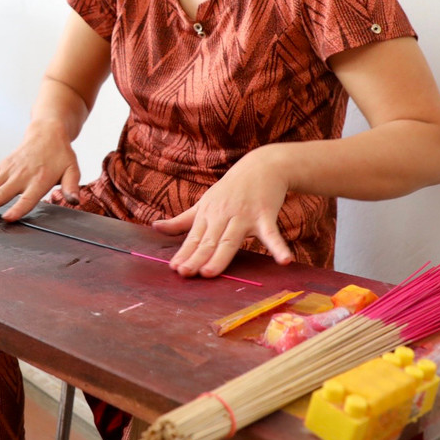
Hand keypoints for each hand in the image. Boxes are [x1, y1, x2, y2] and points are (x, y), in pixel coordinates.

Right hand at [0, 121, 81, 221]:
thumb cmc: (61, 154)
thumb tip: (75, 201)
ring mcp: (10, 170)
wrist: (47, 132)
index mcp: (40, 179)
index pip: (28, 198)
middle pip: (1, 193)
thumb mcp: (72, 169)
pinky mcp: (3, 166)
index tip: (7, 218)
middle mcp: (22, 175)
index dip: (18, 208)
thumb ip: (71, 186)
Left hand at [152, 148, 293, 276]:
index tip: (174, 269)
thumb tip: (155, 227)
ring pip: (230, 239)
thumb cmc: (231, 188)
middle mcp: (223, 215)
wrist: (262, 166)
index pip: (194, 238)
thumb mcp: (204, 203)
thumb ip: (181, 220)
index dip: (184, 253)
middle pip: (209, 241)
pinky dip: (278, 247)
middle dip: (196, 257)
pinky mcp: (265, 215)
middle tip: (185, 274)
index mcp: (207, 215)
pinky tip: (284, 260)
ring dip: (220, 256)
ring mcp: (244, 215)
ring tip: (211, 273)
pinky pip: (272, 234)